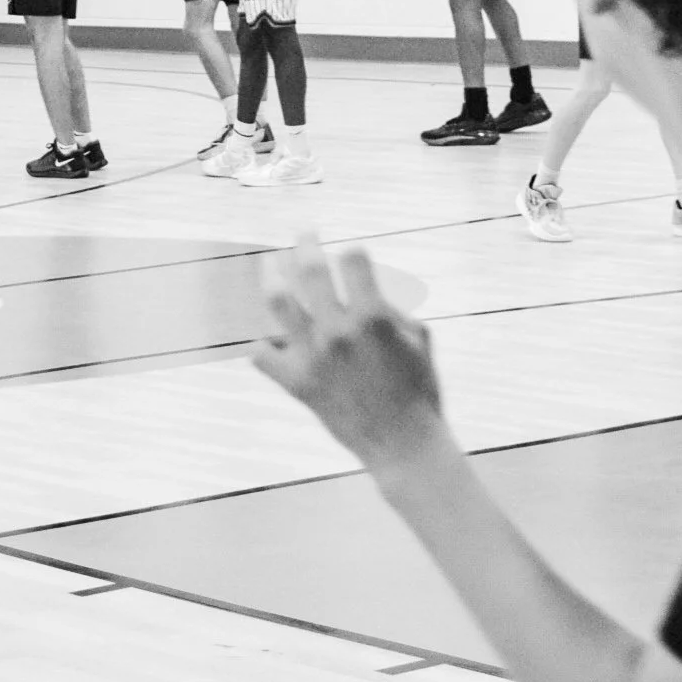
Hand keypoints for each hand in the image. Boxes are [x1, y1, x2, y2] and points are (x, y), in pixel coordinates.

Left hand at [251, 242, 443, 477]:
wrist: (404, 446)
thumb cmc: (419, 388)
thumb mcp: (419, 338)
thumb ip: (390, 304)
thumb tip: (361, 283)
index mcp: (373, 318)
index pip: (352, 259)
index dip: (352, 251)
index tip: (350, 253)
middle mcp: (338, 332)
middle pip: (309, 268)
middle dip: (305, 243)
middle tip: (304, 235)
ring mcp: (313, 357)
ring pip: (277, 301)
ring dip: (272, 275)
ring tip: (272, 265)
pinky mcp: (297, 383)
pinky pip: (261, 354)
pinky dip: (264, 343)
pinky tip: (271, 336)